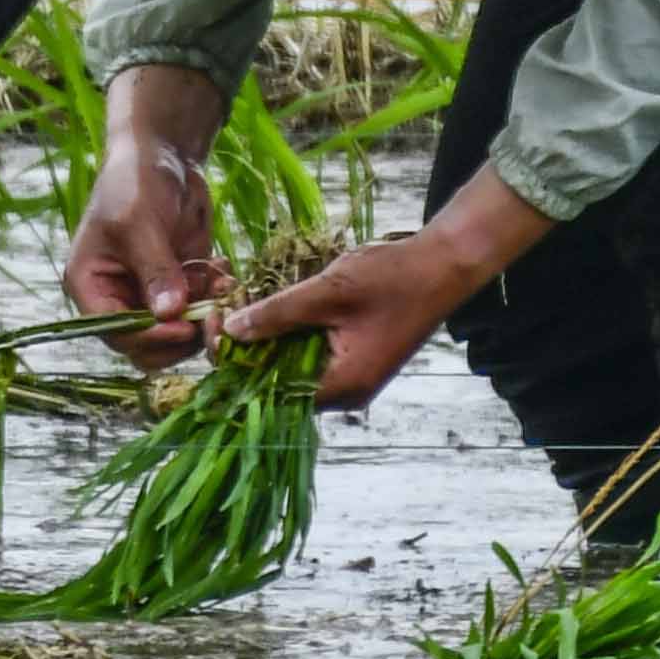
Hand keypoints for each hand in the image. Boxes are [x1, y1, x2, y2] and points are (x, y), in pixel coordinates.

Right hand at [63, 97, 230, 369]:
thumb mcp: (138, 221)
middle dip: (182, 336)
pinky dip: (216, 299)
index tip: (184, 327)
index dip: (150, 338)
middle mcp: (117, 297)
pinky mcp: (180, 285)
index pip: (116, 333)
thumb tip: (169, 314)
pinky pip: (199, 311)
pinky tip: (223, 271)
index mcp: (90, 286)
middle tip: (213, 316)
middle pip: (147, 346)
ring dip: (204, 317)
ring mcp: (150, 294)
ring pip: (178, 333)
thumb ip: (154, 269)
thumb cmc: (134, 180)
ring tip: (221, 284)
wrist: (162, 153)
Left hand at [221, 177, 554, 414]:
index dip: (235, 362)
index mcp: (341, 386)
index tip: (214, 324)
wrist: (445, 265)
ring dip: (267, 340)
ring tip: (240, 303)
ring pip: (293, 369)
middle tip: (221, 309)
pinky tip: (273, 307)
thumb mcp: (329, 290)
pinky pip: (311, 357)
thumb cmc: (392, 278)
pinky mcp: (357, 361)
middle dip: (246, 349)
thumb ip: (279, 312)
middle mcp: (346, 393)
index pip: (270, 392)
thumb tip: (230, 330)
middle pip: (278, 384)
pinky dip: (290, 336)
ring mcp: (353, 379)